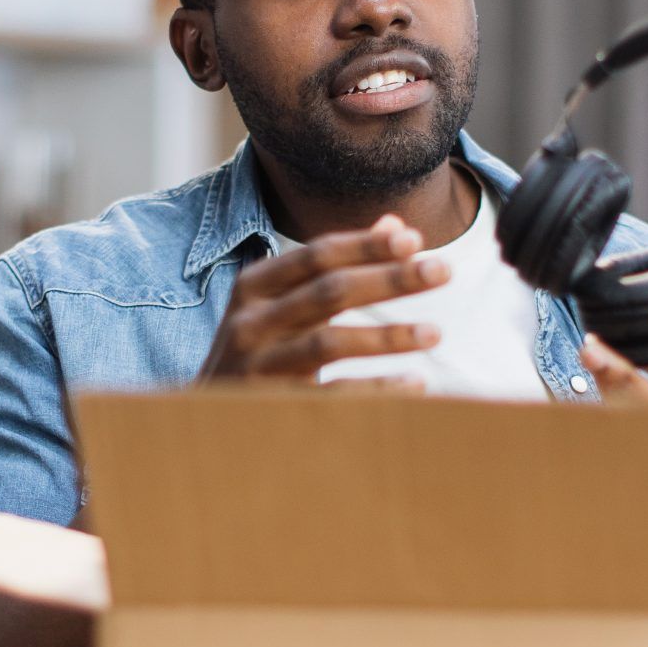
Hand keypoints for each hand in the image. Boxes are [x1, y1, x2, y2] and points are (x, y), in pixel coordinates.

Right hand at [197, 213, 447, 389]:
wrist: (205, 420)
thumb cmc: (261, 350)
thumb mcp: (287, 303)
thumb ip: (338, 265)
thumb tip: (397, 225)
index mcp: (253, 287)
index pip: (316, 255)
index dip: (366, 245)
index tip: (415, 240)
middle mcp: (250, 322)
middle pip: (329, 292)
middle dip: (390, 279)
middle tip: (443, 271)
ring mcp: (258, 368)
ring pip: (329, 344)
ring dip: (388, 335)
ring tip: (435, 333)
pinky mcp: (271, 410)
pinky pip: (331, 397)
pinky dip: (376, 390)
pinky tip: (415, 384)